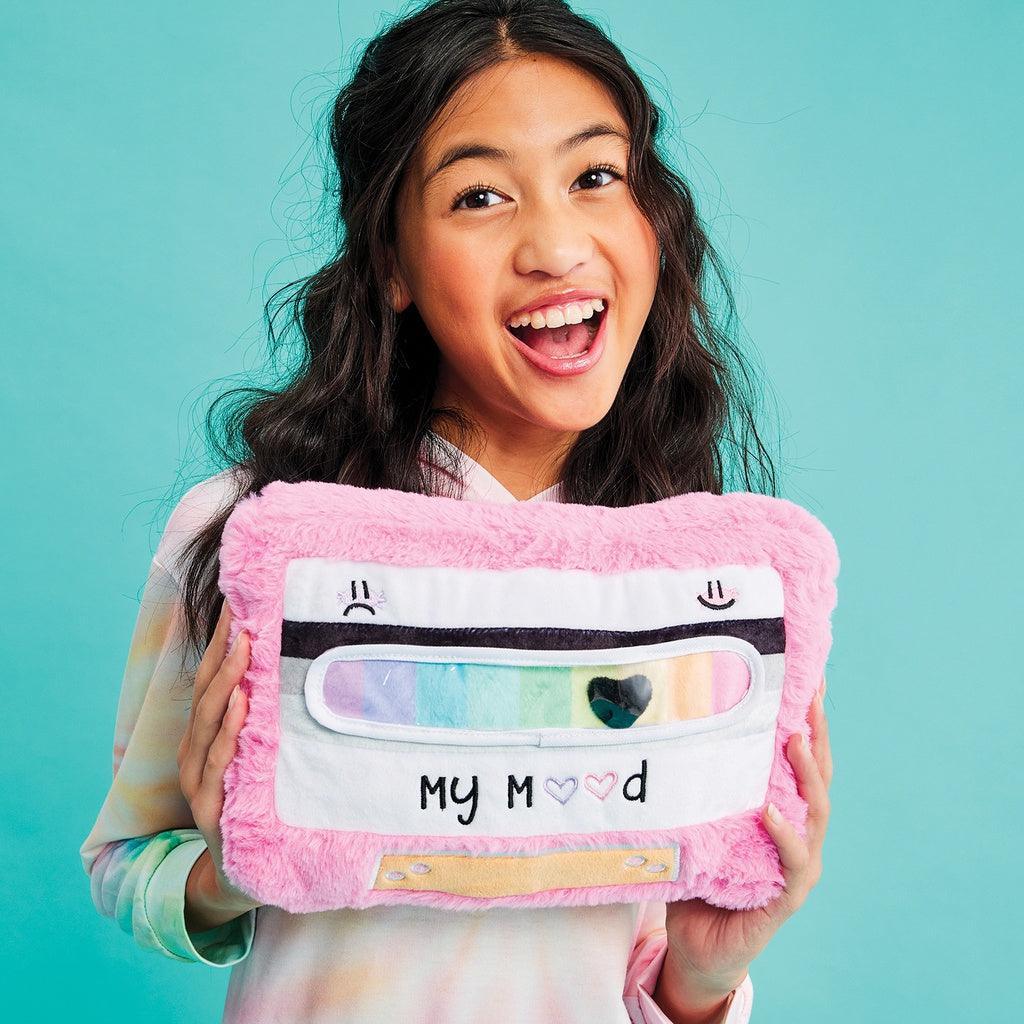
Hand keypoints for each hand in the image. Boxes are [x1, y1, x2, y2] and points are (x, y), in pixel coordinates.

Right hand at [176, 598, 254, 909]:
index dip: (223, 639)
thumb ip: (271, 718)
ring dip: (227, 681)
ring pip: (209, 721)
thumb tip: (303, 668)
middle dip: (225, 650)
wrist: (245, 876)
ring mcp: (200, 781)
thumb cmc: (260, 805)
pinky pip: (220, 764)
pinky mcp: (212, 810)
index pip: (213, 677)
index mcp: (208, 735)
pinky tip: (243, 706)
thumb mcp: (264, 756)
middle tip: (245, 612)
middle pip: (208, 691)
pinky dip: (230, 732)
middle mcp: (197, 752)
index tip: (240, 600)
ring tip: (243, 645)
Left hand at [655, 677, 832, 1013]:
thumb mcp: (698, 818)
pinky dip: (785, 835)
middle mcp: (800, 832)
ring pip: (816, 812)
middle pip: (819, 775)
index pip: (801, 758)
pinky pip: (793, 862)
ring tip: (795, 739)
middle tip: (812, 694)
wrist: (696, 946)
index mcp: (783, 809)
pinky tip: (770, 812)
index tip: (811, 676)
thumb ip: (699, 783)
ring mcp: (800, 865)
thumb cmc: (697, 875)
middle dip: (817, 733)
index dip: (810, 718)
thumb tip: (669, 723)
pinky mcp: (787, 896)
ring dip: (807, 774)